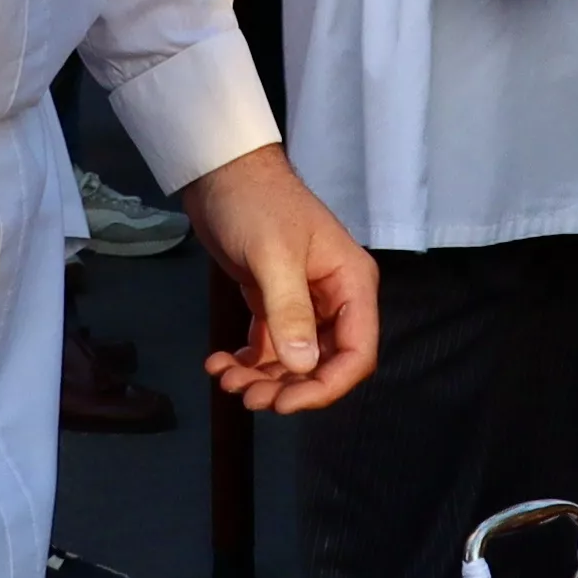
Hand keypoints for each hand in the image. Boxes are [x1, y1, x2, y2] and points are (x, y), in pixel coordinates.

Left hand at [178, 142, 377, 409]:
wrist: (220, 173)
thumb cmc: (255, 205)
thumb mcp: (273, 256)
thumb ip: (290, 311)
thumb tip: (305, 368)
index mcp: (351, 285)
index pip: (357, 353)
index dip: (326, 387)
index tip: (286, 403)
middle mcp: (334, 299)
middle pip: (324, 364)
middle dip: (287, 387)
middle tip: (247, 396)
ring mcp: (304, 302)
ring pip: (294, 361)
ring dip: (263, 378)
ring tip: (226, 378)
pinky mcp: (274, 302)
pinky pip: (270, 345)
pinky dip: (248, 362)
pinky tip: (220, 364)